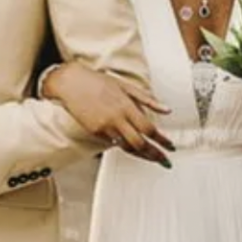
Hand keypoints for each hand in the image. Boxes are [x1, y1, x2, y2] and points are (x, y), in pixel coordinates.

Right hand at [43, 65, 172, 165]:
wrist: (71, 83)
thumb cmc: (98, 81)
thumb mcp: (126, 86)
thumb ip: (148, 100)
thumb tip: (167, 109)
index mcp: (126, 106)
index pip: (149, 128)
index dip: (162, 140)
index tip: (170, 146)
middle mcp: (116, 118)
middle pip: (140, 143)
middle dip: (155, 154)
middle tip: (165, 160)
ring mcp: (104, 127)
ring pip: (127, 147)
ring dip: (142, 155)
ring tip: (152, 158)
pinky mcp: (95, 132)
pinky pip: (114, 143)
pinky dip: (125, 146)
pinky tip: (134, 148)